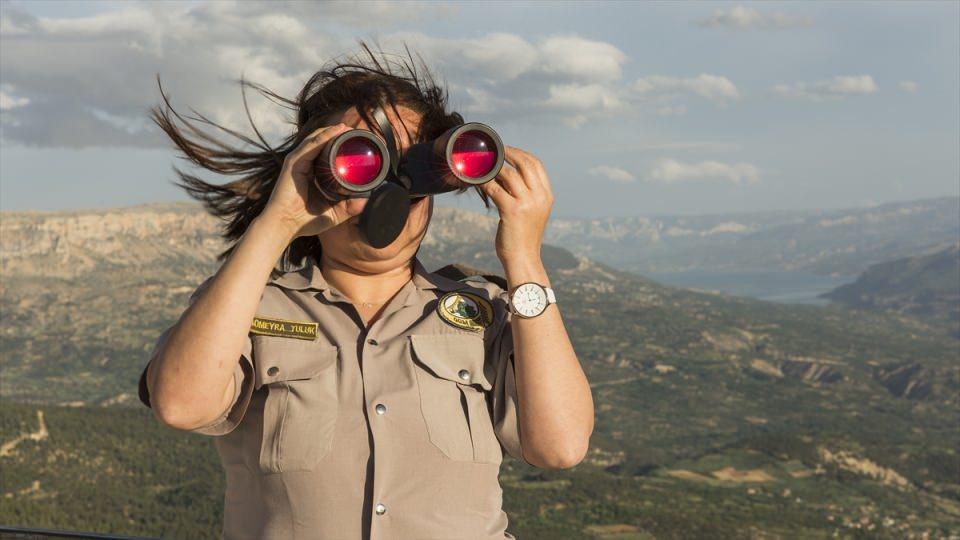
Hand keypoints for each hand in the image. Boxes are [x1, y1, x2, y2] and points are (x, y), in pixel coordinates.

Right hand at [260, 123, 369, 239]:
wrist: (285, 226)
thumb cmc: (305, 221)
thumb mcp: (334, 213)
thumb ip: (350, 206)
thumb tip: (368, 199)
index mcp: (312, 173)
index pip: (326, 153)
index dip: (339, 145)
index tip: (357, 143)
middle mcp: (304, 164)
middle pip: (322, 142)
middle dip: (338, 134)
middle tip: (355, 132)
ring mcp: (298, 161)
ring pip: (317, 139)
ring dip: (334, 131)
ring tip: (348, 128)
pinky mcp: (294, 162)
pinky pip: (312, 144)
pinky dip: (325, 136)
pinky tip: (337, 130)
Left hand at [479, 146, 553, 267]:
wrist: (523, 258)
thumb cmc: (524, 236)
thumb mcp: (533, 212)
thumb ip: (527, 194)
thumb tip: (507, 174)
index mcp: (546, 196)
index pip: (536, 165)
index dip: (521, 153)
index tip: (508, 150)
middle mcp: (540, 197)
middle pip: (525, 164)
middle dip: (508, 153)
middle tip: (495, 151)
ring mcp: (527, 203)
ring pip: (508, 174)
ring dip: (494, 168)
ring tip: (484, 167)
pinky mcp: (512, 211)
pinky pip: (495, 189)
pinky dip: (485, 183)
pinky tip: (478, 181)